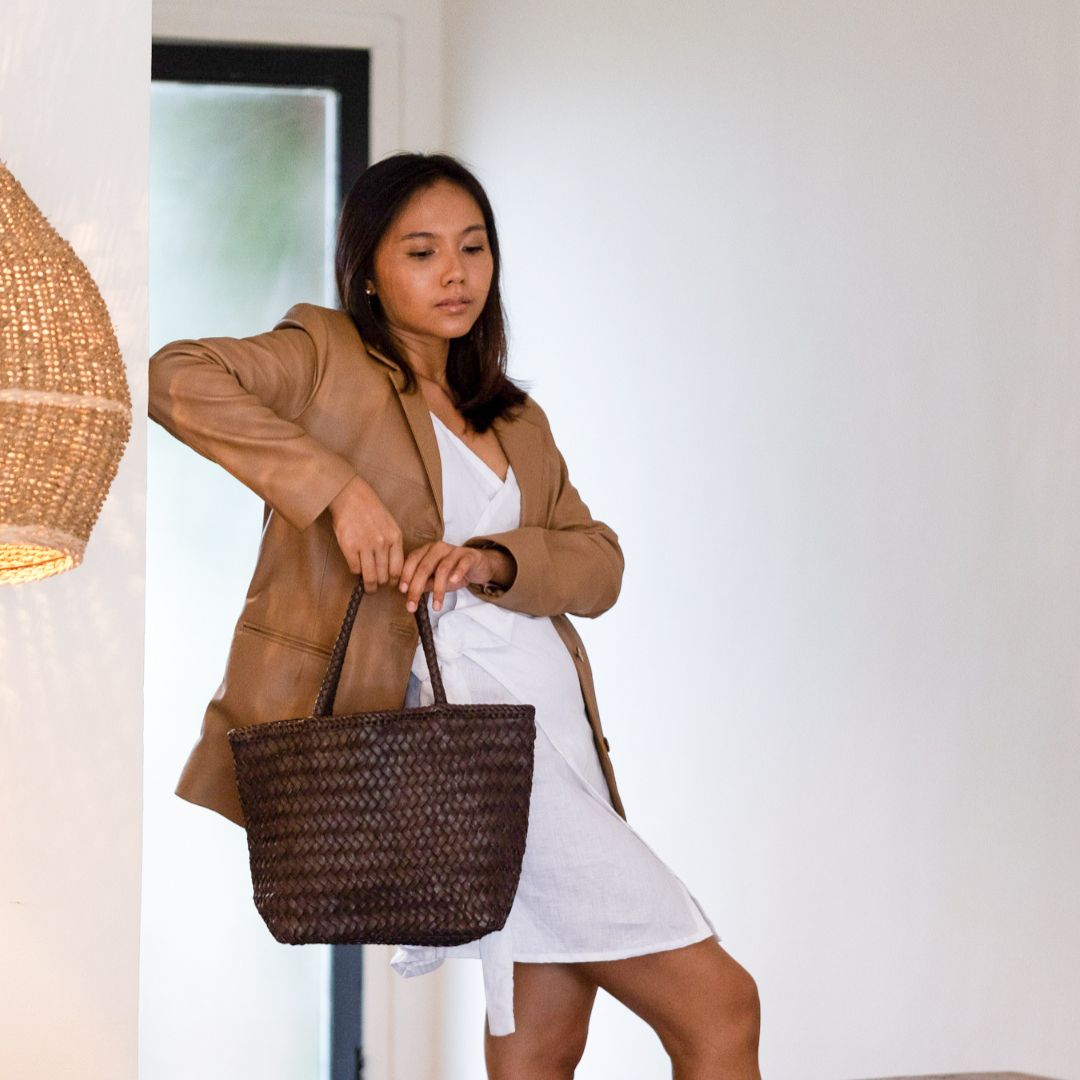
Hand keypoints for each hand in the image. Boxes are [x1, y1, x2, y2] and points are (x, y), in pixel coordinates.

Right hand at [327, 475, 404, 592]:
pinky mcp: (350, 547)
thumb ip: (392, 544)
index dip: (395, 580)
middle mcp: (382, 544)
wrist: (351, 496)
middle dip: (381, 584)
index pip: (398, 568)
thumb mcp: (390, 524)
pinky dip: (356, 571)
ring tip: (368, 587)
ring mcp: (366, 546)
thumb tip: (391, 566)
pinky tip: (356, 568)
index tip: (391, 583)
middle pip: (384, 576)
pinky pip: (355, 569)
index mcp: (395, 538)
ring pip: (370, 576)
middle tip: (377, 586)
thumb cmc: (370, 509)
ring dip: (369, 584)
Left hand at [398, 541, 514, 612]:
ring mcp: (454, 550)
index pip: (412, 560)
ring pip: (442, 569)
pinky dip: (457, 573)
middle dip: (417, 588)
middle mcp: (438, 548)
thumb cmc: (453, 573)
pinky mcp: (469, 556)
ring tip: (436, 606)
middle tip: (412, 606)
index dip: (406, 575)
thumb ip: (424, 584)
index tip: (402, 591)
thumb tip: (410, 594)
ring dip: (438, 590)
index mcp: (426, 550)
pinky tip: (453, 582)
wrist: (478, 565)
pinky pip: (462, 563)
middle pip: (424, 567)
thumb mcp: (436, 579)